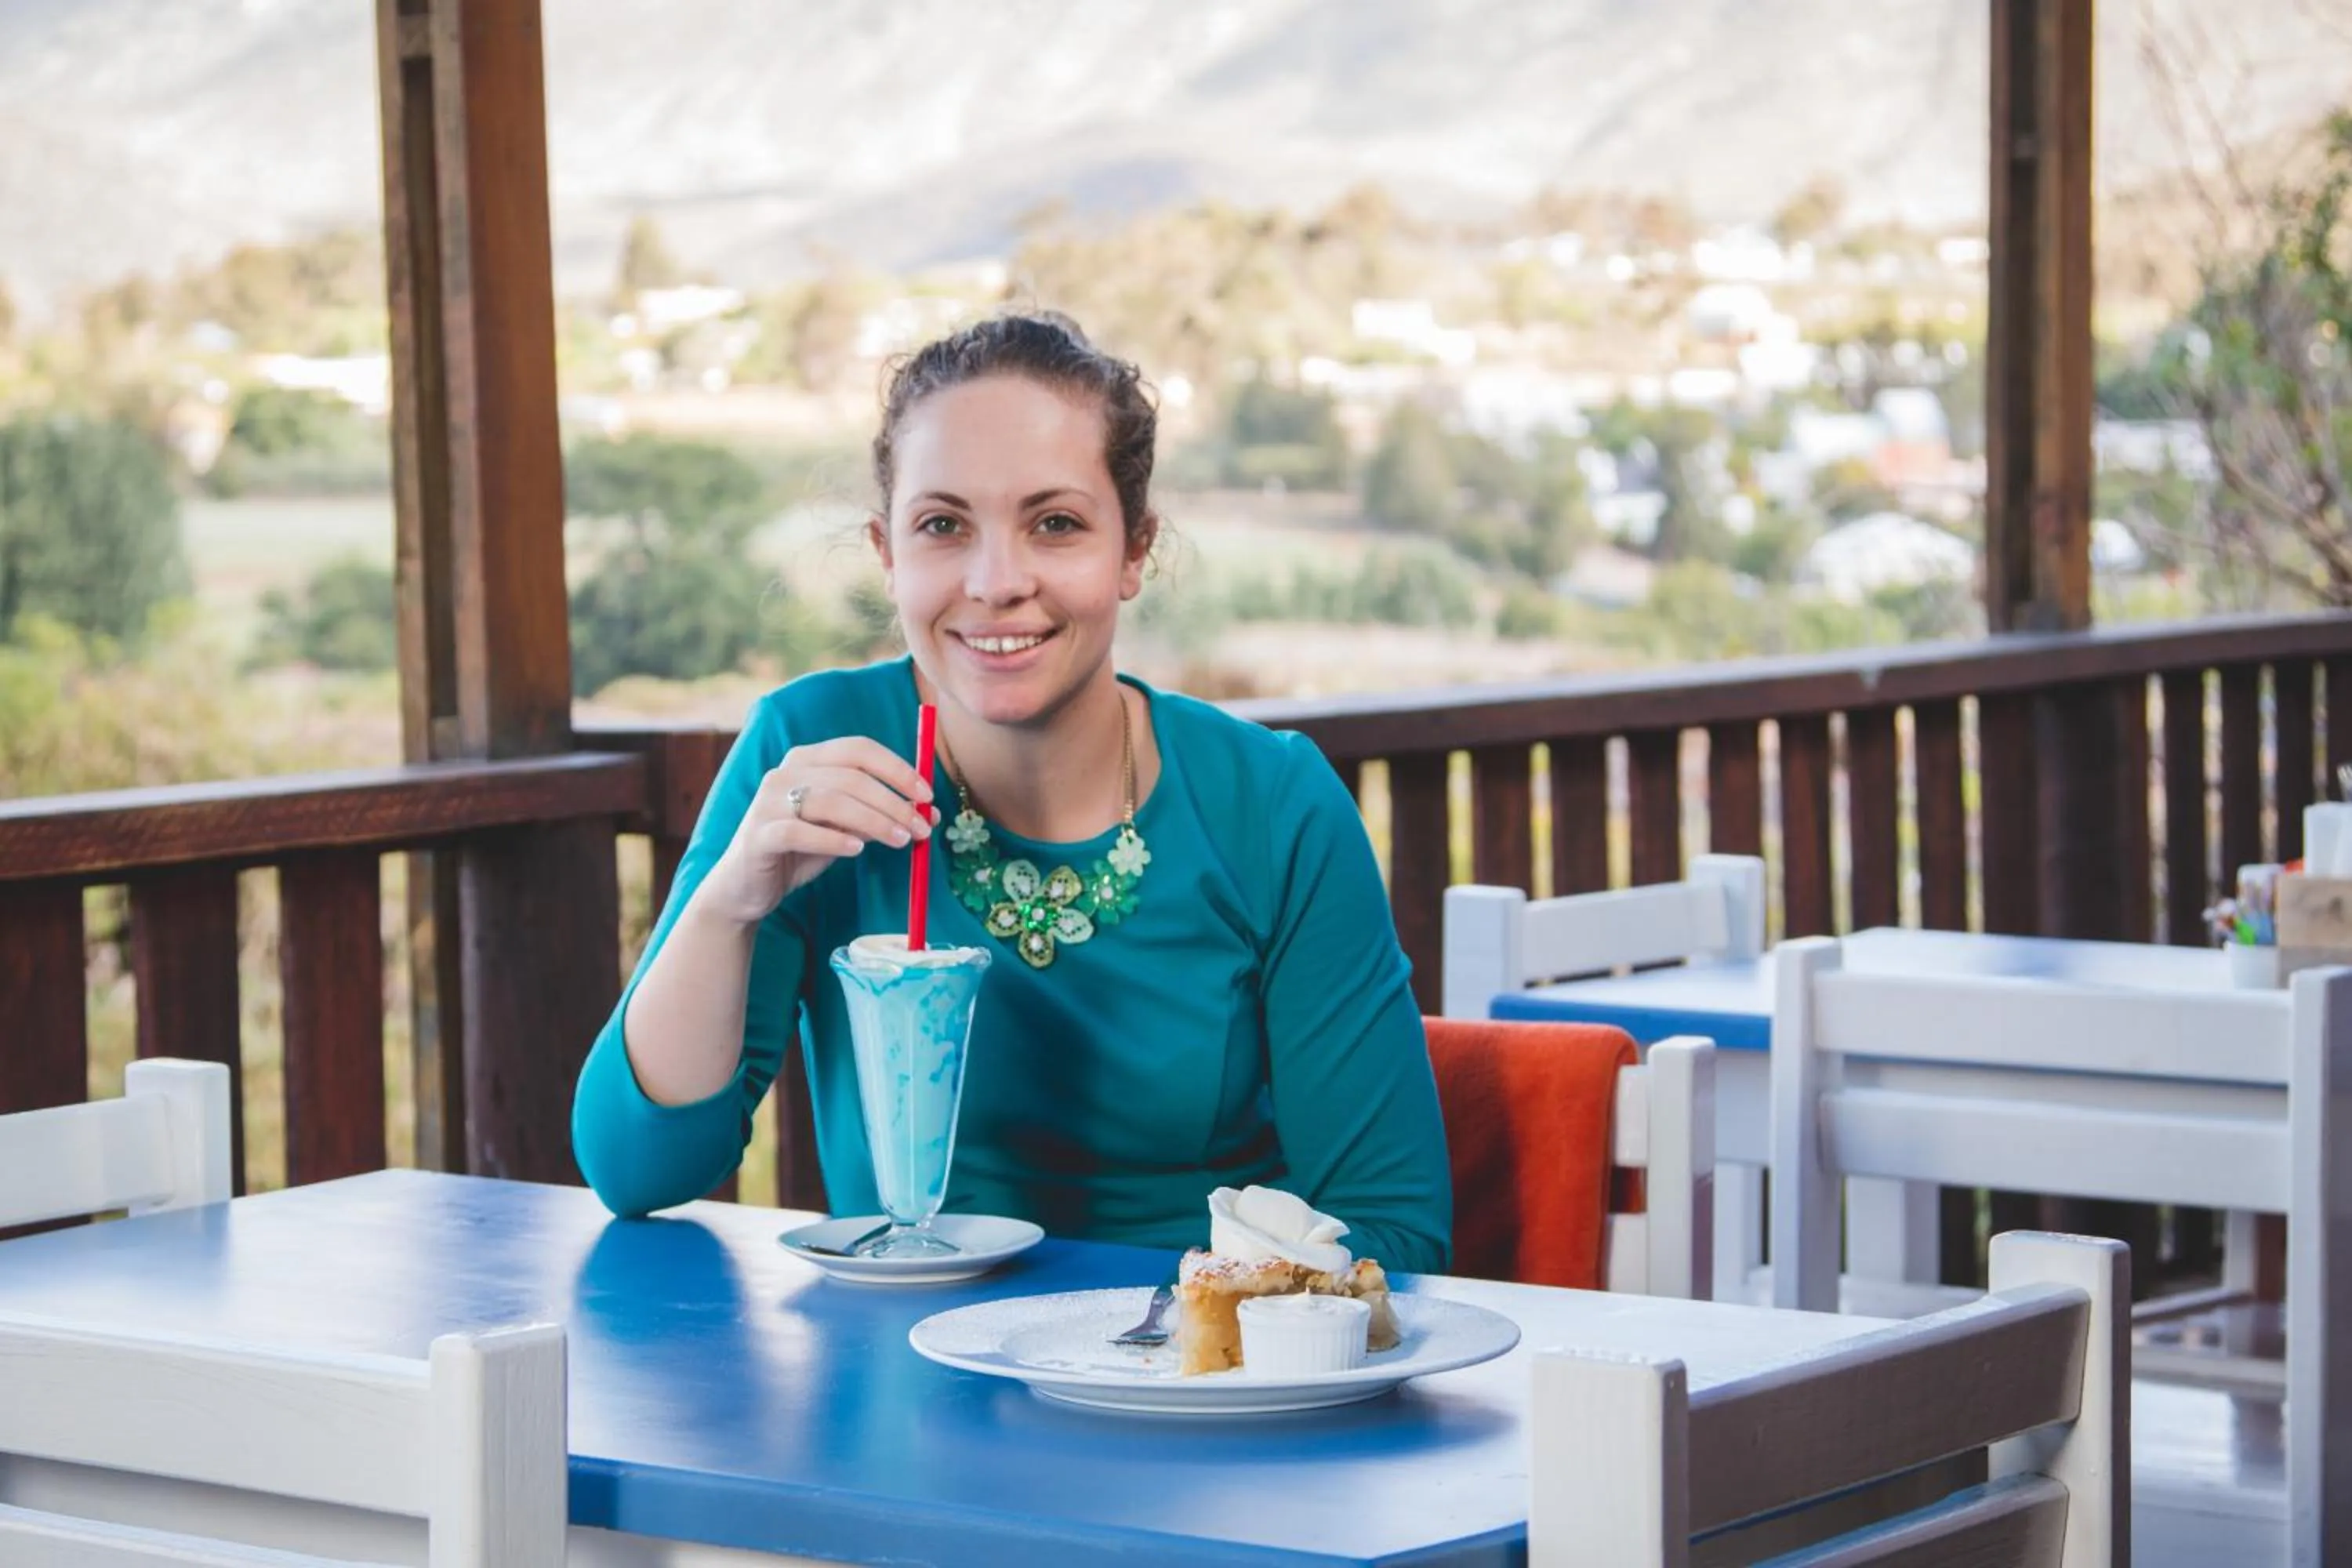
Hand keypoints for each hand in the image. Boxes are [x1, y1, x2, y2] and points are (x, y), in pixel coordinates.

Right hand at [697, 737, 933, 926]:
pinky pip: (800, 831)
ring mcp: (768, 802)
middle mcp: (786, 772)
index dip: (897, 768)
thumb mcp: (843, 828)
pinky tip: (857, 850)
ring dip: (873, 821)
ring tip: (899, 841)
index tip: (928, 795)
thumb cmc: (801, 850)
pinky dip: (832, 839)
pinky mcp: (759, 834)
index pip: (859, 749)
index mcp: (808, 759)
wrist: (747, 886)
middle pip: (850, 776)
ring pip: (830, 801)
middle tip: (921, 828)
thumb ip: (877, 816)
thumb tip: (927, 815)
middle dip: (893, 802)